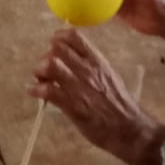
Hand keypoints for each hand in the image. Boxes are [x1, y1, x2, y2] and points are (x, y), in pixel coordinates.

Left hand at [29, 30, 164, 164]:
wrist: (128, 128)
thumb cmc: (120, 103)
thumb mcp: (110, 75)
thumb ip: (92, 66)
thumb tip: (73, 59)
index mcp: (97, 61)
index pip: (74, 37)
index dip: (58, 38)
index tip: (53, 45)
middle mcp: (88, 70)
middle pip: (57, 49)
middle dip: (45, 56)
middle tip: (45, 68)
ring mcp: (79, 87)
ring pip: (50, 66)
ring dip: (39, 71)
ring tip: (41, 80)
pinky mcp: (72, 106)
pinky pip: (46, 91)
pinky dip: (36, 90)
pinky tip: (36, 93)